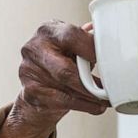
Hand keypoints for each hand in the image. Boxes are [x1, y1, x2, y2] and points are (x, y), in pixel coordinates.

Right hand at [0, 20, 109, 137]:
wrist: (36, 88)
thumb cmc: (59, 63)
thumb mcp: (72, 48)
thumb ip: (86, 43)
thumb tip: (105, 41)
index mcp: (48, 31)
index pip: (71, 36)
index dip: (91, 49)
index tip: (108, 61)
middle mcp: (34, 48)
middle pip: (66, 69)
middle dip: (90, 82)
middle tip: (107, 89)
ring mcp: (29, 71)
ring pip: (66, 87)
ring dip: (90, 96)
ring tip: (105, 99)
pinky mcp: (30, 92)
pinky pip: (62, 101)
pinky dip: (83, 105)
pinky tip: (95, 106)